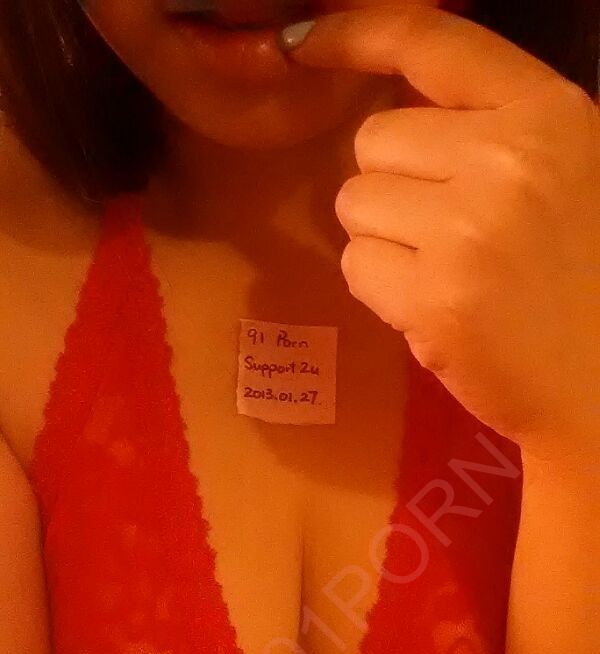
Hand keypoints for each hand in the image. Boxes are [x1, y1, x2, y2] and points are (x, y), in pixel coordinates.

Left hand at [283, 6, 599, 459]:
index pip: (434, 44)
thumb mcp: (563, 176)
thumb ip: (492, 134)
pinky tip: (434, 308)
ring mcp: (469, 229)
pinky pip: (356, 265)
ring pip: (355, 203)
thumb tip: (397, 117)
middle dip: (393, 185)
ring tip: (445, 274)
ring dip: (385, 237)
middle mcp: (508, 158)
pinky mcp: (435, 297)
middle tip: (445, 232)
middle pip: (374, 140)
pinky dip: (382, 289)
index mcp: (549, 116)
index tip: (306, 46)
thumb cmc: (585, 282)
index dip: (357, 34)